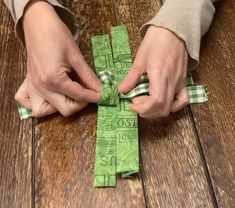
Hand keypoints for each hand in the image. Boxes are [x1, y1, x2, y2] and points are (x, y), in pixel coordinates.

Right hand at [15, 0, 100, 116]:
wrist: (37, 24)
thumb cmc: (57, 35)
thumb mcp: (76, 56)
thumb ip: (88, 76)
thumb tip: (100, 89)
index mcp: (54, 79)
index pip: (79, 95)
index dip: (94, 97)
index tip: (104, 96)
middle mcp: (41, 87)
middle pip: (65, 110)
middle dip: (80, 104)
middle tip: (87, 93)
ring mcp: (33, 87)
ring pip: (46, 111)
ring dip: (61, 107)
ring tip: (70, 95)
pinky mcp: (28, 84)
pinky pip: (30, 104)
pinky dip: (41, 105)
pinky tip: (52, 97)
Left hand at [118, 26, 188, 117]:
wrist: (174, 31)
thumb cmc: (155, 42)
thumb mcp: (140, 59)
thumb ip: (131, 78)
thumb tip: (122, 91)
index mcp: (160, 75)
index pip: (156, 101)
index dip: (143, 108)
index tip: (132, 105)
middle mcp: (173, 82)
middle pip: (163, 109)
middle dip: (147, 112)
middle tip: (136, 104)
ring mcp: (180, 83)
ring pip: (172, 107)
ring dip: (157, 111)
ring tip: (146, 103)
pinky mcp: (184, 82)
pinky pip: (183, 100)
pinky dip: (172, 106)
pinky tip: (162, 102)